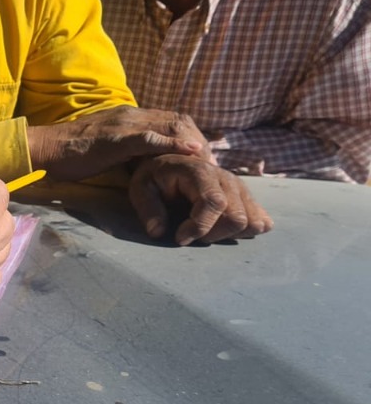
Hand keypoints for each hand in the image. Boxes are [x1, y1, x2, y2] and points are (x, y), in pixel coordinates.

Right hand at [26, 106, 209, 180]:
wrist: (45, 148)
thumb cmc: (70, 154)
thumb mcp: (106, 148)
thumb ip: (126, 150)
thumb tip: (144, 166)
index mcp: (129, 116)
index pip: (171, 119)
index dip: (191, 137)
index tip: (202, 158)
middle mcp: (131, 114)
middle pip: (177, 121)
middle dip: (198, 142)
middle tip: (211, 165)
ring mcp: (124, 124)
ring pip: (169, 127)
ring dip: (191, 144)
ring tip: (206, 163)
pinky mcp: (116, 138)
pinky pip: (150, 138)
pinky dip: (173, 144)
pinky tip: (190, 152)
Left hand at [129, 154, 272, 245]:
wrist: (171, 165)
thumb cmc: (154, 177)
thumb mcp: (141, 188)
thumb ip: (148, 208)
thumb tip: (158, 232)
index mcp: (199, 171)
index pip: (214, 203)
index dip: (198, 226)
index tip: (179, 238)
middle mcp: (225, 178)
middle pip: (237, 217)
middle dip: (213, 235)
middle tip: (190, 234)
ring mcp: (240, 188)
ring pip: (252, 223)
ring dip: (229, 235)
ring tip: (206, 230)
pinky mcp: (247, 198)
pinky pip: (261, 222)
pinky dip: (245, 232)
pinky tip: (223, 229)